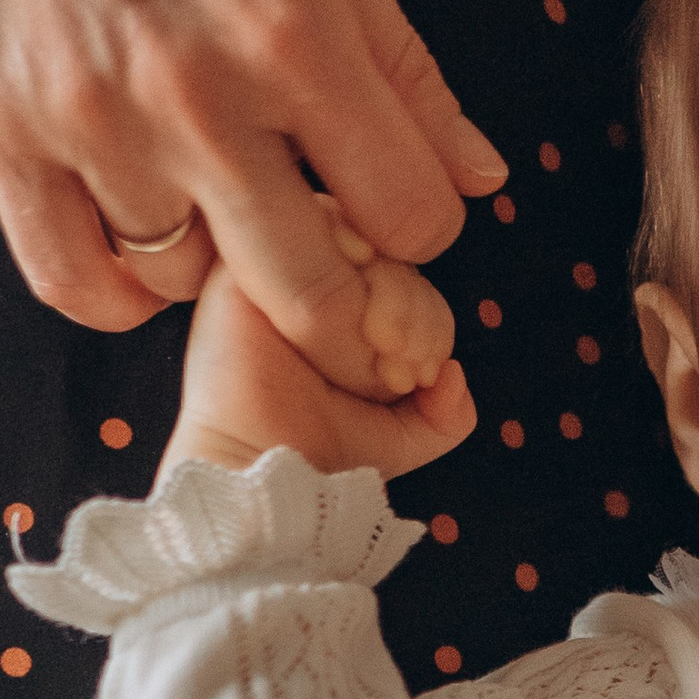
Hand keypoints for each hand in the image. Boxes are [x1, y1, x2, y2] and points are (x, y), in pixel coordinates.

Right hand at [164, 230, 473, 481]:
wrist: (265, 467)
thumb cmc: (320, 451)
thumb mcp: (405, 435)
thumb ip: (446, 409)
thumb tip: (455, 375)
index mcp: (344, 302)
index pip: (407, 275)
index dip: (431, 320)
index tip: (418, 376)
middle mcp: (309, 274)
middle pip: (392, 250)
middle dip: (417, 313)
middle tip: (399, 371)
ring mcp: (275, 259)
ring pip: (364, 234)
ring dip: (393, 301)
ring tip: (377, 362)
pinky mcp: (243, 257)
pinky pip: (318, 230)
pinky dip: (348, 283)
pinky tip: (343, 335)